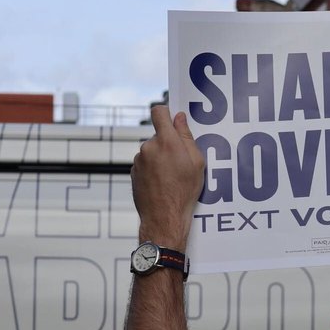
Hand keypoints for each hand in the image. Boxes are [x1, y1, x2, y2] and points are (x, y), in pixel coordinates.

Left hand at [131, 105, 204, 249]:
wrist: (164, 217)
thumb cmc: (184, 191)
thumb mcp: (196, 163)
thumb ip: (187, 137)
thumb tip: (179, 118)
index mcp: (166, 141)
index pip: (159, 112)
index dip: (166, 113)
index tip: (173, 119)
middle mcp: (148, 147)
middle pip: (159, 135)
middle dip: (169, 143)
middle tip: (182, 160)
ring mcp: (138, 160)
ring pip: (152, 151)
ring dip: (161, 157)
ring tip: (174, 176)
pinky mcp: (134, 172)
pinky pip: (146, 164)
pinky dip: (154, 169)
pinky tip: (164, 183)